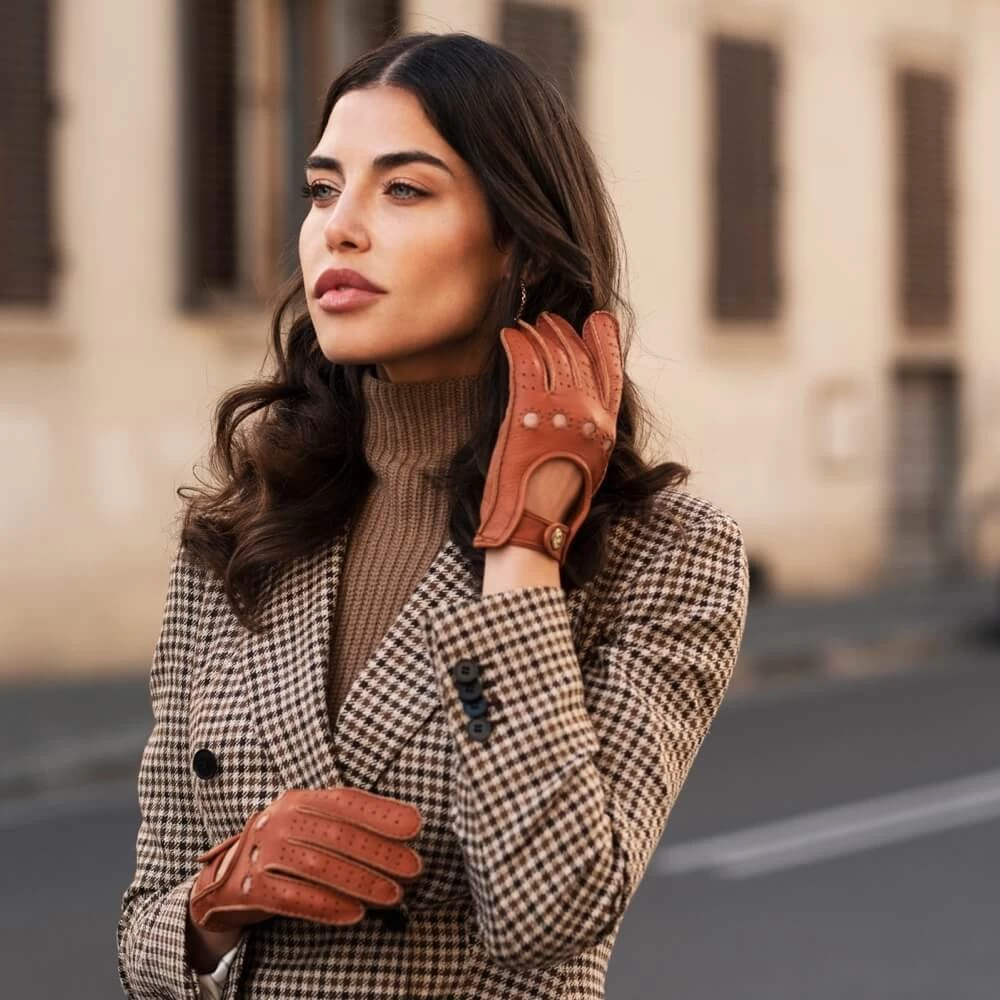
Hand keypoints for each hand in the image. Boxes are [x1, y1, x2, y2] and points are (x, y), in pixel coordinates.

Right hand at [188, 787, 423, 931]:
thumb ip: (346, 826)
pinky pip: (293, 897)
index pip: (346, 801)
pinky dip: (326, 906)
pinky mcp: (250, 886)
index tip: (416, 827)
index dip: (382, 813)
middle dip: (379, 852)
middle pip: (336, 834)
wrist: (221, 883)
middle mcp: (279, 820)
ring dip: (360, 881)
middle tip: (413, 868)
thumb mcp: (309, 829)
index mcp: (298, 800)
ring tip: (392, 896)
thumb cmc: (282, 853)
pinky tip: (354, 914)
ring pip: (318, 866)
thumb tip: (405, 832)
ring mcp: (262, 852)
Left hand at [474, 310, 622, 563]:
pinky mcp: (530, 411)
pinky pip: (527, 364)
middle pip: (580, 359)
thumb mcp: (584, 471)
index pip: (611, 375)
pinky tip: (510, 335)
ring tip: (530, 324)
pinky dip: (518, 345)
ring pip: (554, 357)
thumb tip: (578, 422)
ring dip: (541, 334)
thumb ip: (584, 440)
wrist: (534, 527)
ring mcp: (561, 411)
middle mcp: (589, 416)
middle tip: (551, 319)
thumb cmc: (553, 509)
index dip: (605, 344)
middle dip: (565, 333)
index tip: (599, 321)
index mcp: (604, 430)